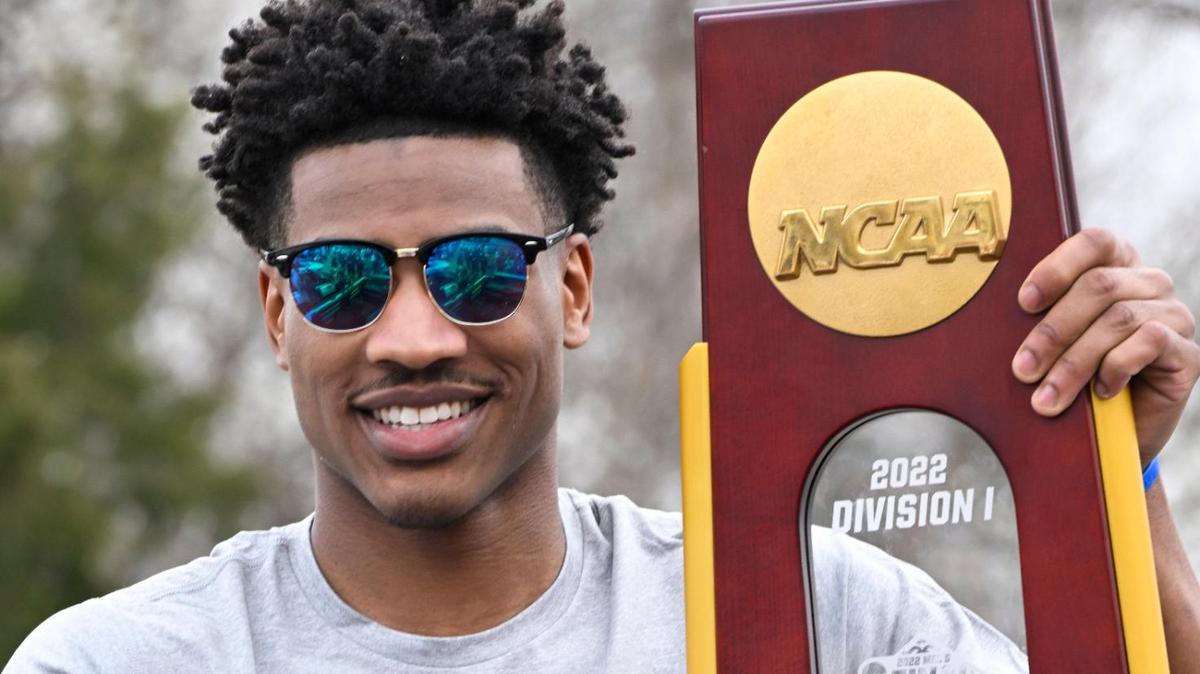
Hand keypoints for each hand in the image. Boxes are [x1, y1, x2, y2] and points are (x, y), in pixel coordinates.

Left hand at [1011, 228, 1199, 463]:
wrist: (1111, 434)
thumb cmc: (1074, 377)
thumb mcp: (1053, 342)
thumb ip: (1040, 317)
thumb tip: (1006, 312)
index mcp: (1115, 266)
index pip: (1094, 243)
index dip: (1057, 268)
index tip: (1024, 303)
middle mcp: (1149, 283)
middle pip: (1099, 286)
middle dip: (1053, 331)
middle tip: (1023, 369)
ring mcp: (1173, 315)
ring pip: (1118, 319)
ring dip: (1074, 362)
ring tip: (1047, 397)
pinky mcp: (1187, 352)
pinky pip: (1150, 342)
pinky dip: (1115, 367)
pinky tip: (1099, 390)